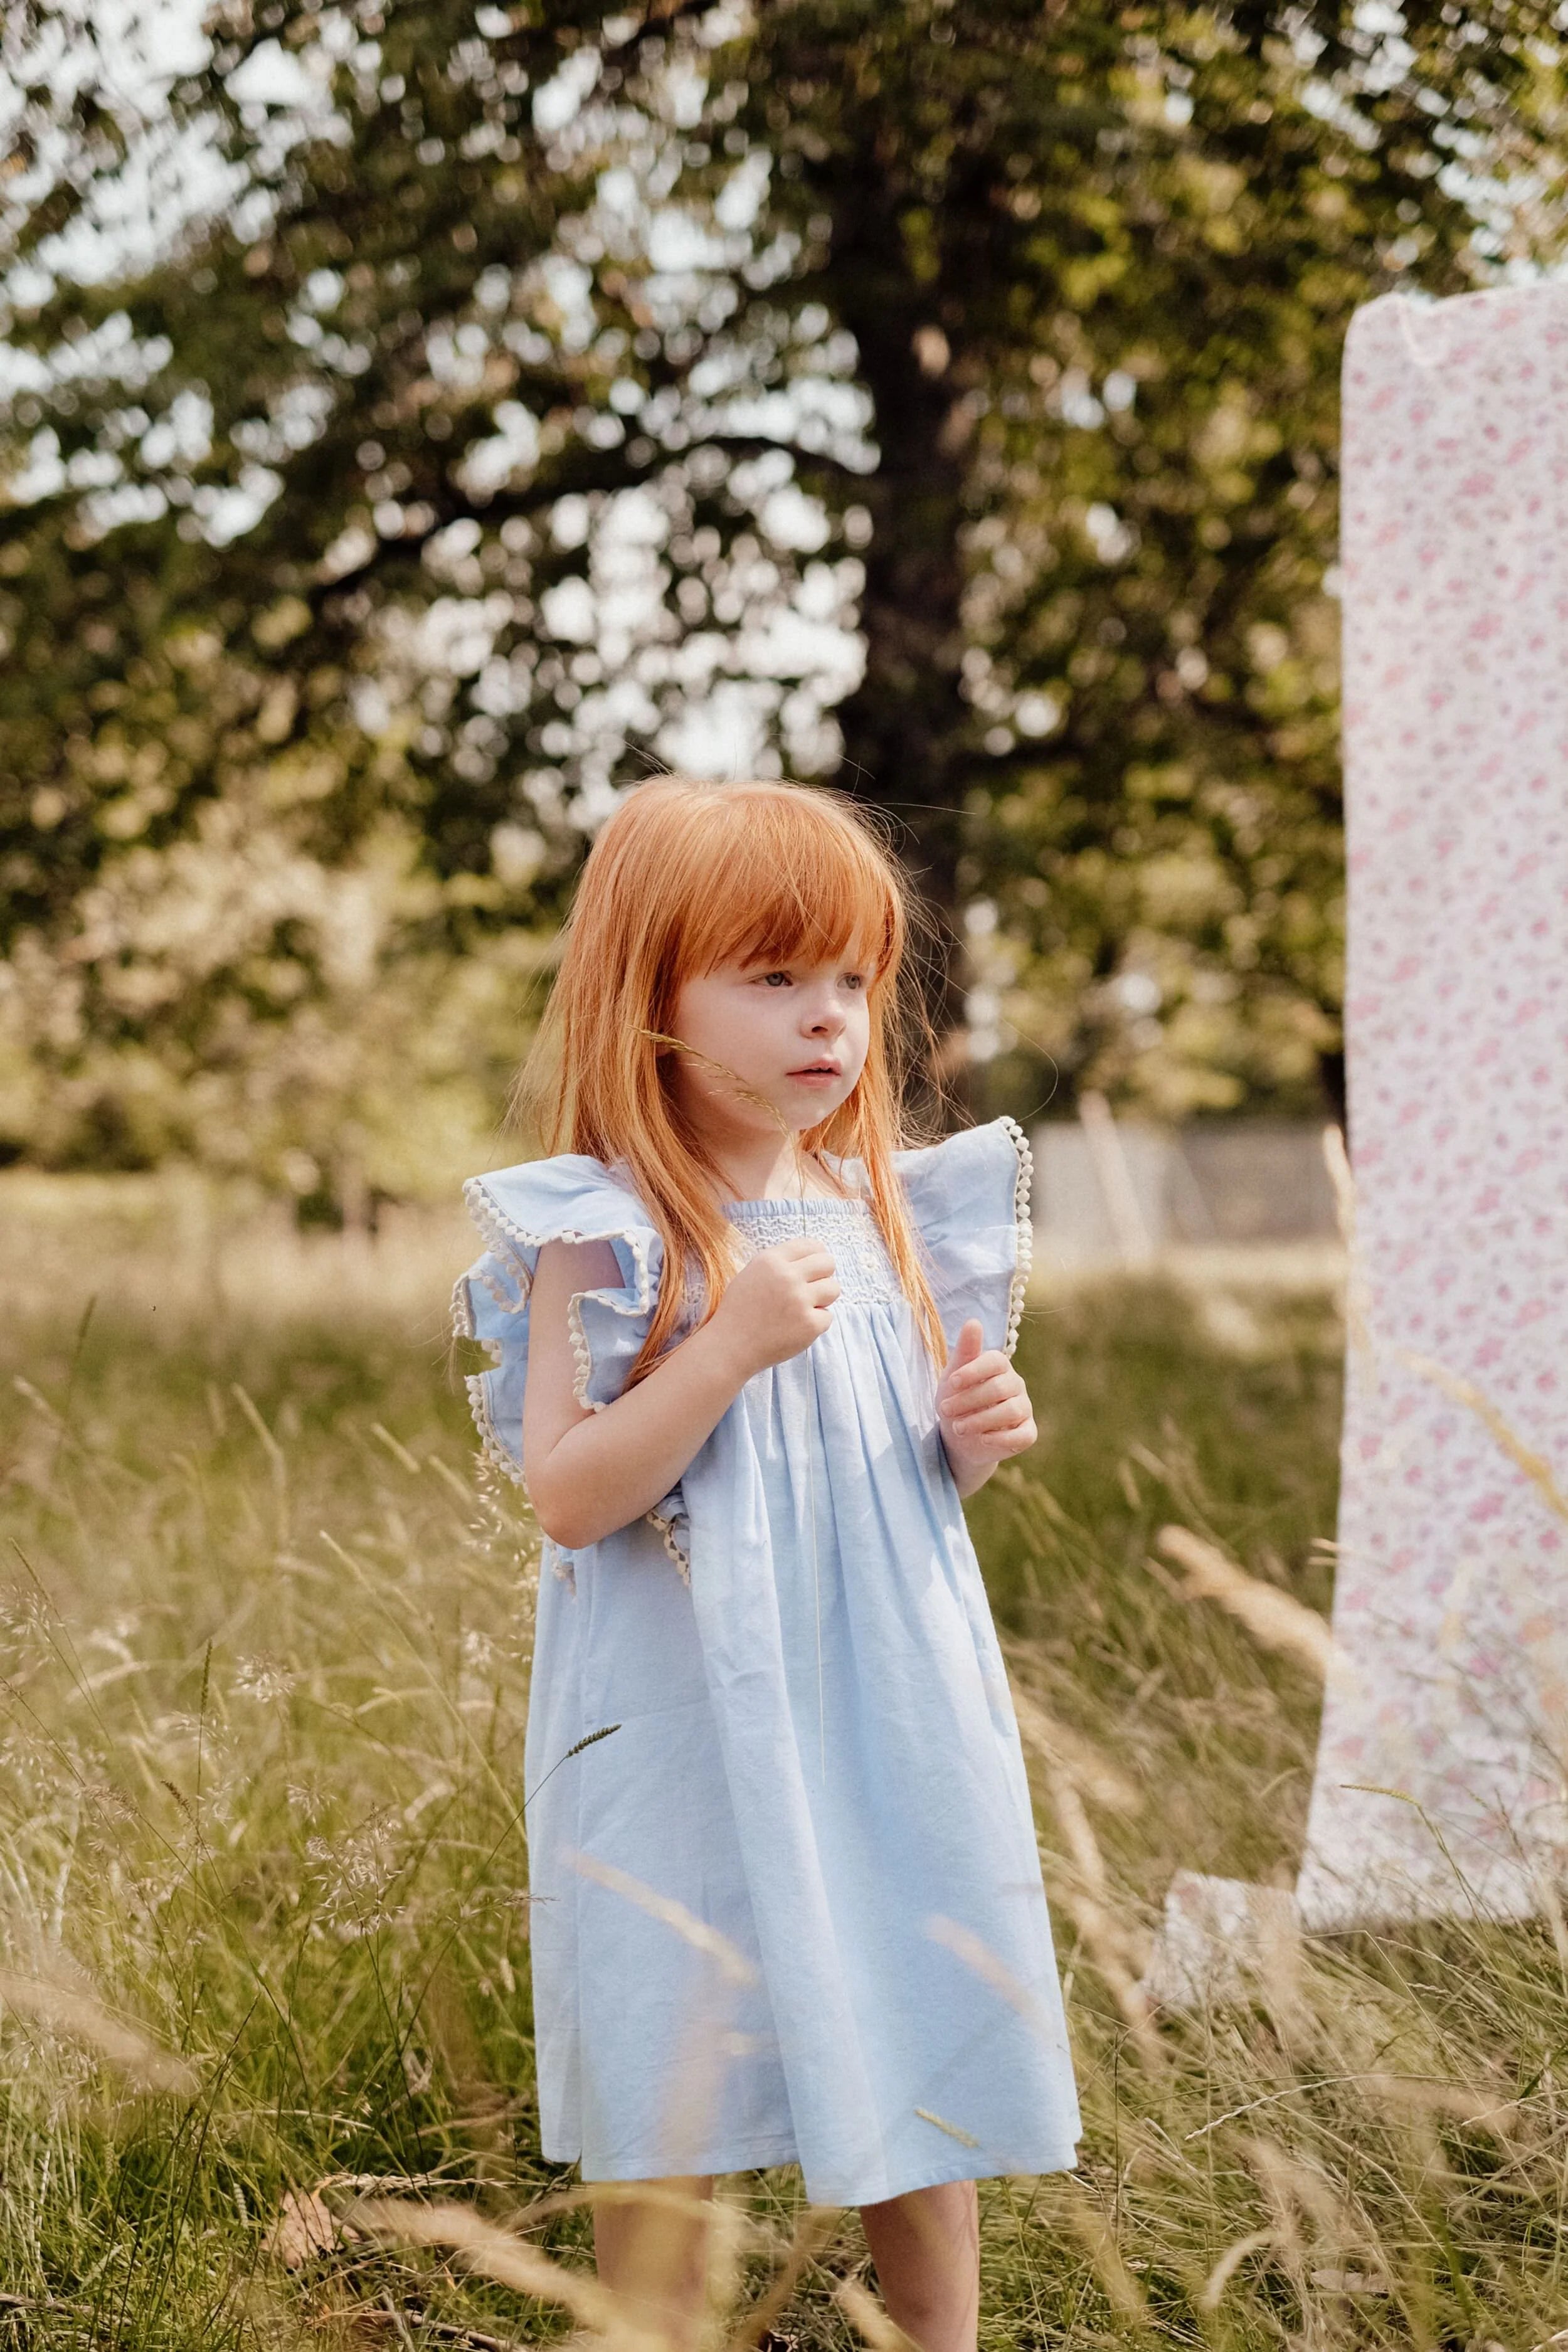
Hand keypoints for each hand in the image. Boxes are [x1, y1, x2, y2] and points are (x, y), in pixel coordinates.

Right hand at [710, 1239, 838, 1376]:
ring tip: (803, 1308)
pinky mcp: (809, 1325)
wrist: (729, 1346)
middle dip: (824, 1275)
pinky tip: (795, 1328)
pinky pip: (827, 1317)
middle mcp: (787, 1276)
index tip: (815, 1267)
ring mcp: (800, 1301)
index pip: (811, 1245)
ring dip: (823, 1299)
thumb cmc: (740, 1311)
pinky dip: (815, 1323)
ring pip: (833, 1288)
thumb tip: (813, 1258)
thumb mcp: (752, 1274)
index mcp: (771, 1260)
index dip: (817, 1256)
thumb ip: (780, 1263)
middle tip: (813, 1289)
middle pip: (828, 1263)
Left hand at [936, 1318, 1036, 1492]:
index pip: (996, 1360)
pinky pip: (1023, 1435)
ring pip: (1010, 1411)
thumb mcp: (953, 1377)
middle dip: (968, 1400)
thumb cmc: (957, 1399)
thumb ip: (965, 1351)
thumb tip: (974, 1322)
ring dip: (980, 1421)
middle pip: (999, 1388)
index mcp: (1000, 1366)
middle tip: (944, 1410)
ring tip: (957, 1427)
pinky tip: (982, 1440)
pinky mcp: (1027, 1433)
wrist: (959, 1438)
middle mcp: (1016, 1385)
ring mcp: (1024, 1409)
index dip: (974, 1370)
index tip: (952, 1382)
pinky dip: (1001, 1439)